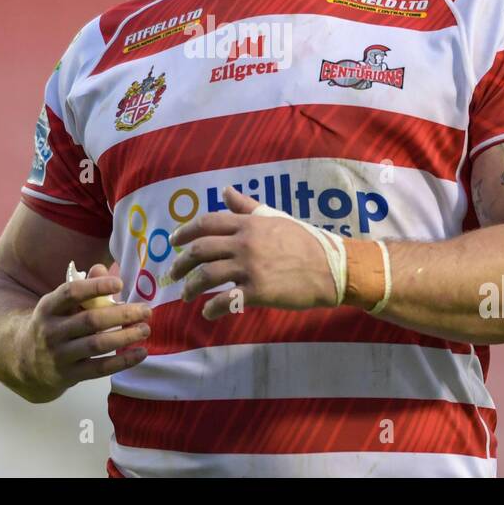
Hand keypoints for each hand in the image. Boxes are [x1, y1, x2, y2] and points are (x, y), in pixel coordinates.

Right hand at [17, 262, 151, 398]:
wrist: (25, 362)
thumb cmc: (53, 325)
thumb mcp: (59, 305)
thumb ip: (83, 286)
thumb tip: (102, 268)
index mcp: (48, 307)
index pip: (70, 293)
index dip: (95, 287)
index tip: (120, 283)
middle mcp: (51, 331)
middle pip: (90, 321)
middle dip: (121, 314)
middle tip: (146, 310)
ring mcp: (59, 355)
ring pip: (97, 345)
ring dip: (125, 337)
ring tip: (145, 329)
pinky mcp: (70, 375)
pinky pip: (100, 369)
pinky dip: (123, 361)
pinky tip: (141, 353)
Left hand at [167, 186, 338, 320]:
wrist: (331, 267)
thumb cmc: (304, 241)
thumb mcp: (275, 217)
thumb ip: (248, 206)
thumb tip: (227, 190)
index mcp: (248, 224)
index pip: (206, 223)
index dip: (185, 232)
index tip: (173, 242)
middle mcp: (244, 244)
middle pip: (200, 250)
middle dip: (181, 263)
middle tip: (173, 274)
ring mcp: (250, 268)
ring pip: (207, 276)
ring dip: (190, 287)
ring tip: (185, 295)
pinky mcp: (258, 292)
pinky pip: (226, 301)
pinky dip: (212, 309)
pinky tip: (208, 313)